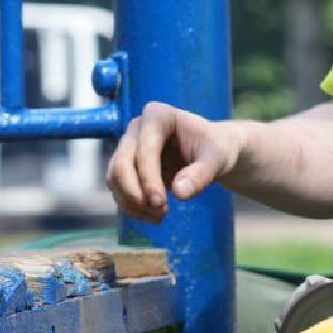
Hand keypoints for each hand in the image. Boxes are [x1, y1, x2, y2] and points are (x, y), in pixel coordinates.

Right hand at [105, 102, 241, 221]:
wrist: (211, 152)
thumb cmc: (215, 150)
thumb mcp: (217, 160)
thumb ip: (201, 174)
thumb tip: (180, 193)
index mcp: (158, 115)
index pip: (145, 149)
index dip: (149, 179)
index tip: (162, 204)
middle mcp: (137, 127)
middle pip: (122, 165)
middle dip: (137, 195)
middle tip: (161, 213)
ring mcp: (128, 145)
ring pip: (115, 179)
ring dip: (132, 204)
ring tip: (159, 217)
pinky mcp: (125, 164)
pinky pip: (118, 188)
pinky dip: (131, 206)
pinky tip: (153, 216)